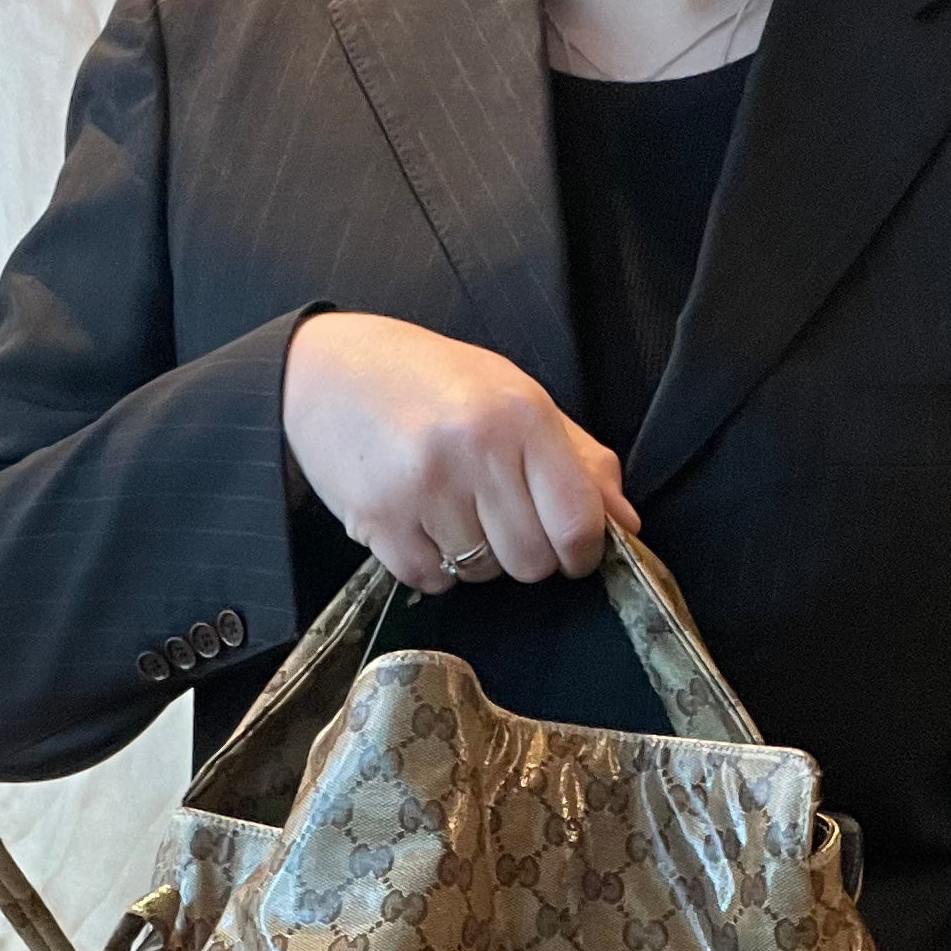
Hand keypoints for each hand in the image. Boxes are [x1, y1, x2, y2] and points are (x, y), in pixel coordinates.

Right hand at [281, 311, 639, 593]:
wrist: (325, 371)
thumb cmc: (430, 382)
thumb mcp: (514, 396)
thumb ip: (577, 460)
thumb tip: (626, 524)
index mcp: (521, 415)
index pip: (578, 524)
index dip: (583, 552)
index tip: (572, 550)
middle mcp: (476, 450)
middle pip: (532, 562)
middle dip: (526, 555)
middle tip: (500, 520)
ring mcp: (425, 488)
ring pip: (483, 574)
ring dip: (475, 556)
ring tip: (452, 507)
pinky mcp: (381, 520)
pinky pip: (433, 580)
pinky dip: (433, 565)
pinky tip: (420, 522)